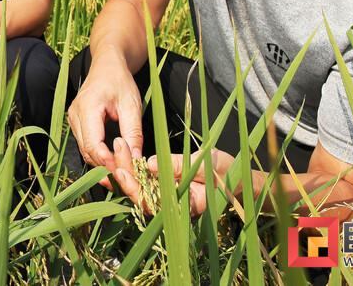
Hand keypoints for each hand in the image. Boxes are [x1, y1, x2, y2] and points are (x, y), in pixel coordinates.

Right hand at [67, 56, 143, 169]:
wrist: (107, 66)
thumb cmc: (119, 81)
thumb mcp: (132, 105)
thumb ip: (133, 132)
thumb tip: (136, 159)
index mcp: (87, 107)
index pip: (93, 144)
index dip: (108, 161)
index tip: (126, 170)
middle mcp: (75, 115)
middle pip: (88, 151)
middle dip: (107, 166)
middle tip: (128, 175)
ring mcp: (73, 120)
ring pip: (85, 151)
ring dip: (103, 163)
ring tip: (123, 169)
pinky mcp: (76, 123)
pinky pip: (86, 145)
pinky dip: (99, 155)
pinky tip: (114, 160)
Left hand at [115, 149, 233, 215]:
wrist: (238, 178)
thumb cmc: (227, 172)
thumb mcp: (206, 164)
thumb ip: (180, 165)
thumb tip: (150, 164)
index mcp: (183, 205)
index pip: (150, 202)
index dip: (133, 188)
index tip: (121, 171)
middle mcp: (171, 203)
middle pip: (139, 194)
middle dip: (124, 172)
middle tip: (117, 147)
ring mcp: (167, 194)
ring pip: (139, 186)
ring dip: (124, 168)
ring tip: (114, 148)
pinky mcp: (165, 184)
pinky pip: (144, 179)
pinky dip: (131, 167)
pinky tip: (121, 155)